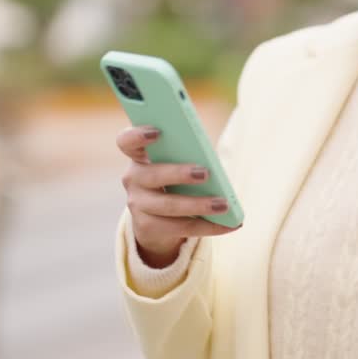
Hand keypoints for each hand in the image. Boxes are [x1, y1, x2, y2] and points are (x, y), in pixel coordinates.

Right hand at [117, 126, 239, 267]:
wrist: (157, 219)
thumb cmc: (174, 179)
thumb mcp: (176, 163)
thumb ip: (187, 155)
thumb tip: (212, 163)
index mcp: (139, 155)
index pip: (126, 141)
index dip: (137, 135)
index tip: (157, 131)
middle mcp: (133, 178)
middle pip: (152, 175)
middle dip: (179, 174)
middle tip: (205, 173)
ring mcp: (137, 204)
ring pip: (168, 206)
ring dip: (199, 205)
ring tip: (224, 205)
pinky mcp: (148, 227)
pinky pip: (182, 227)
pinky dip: (209, 226)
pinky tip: (230, 224)